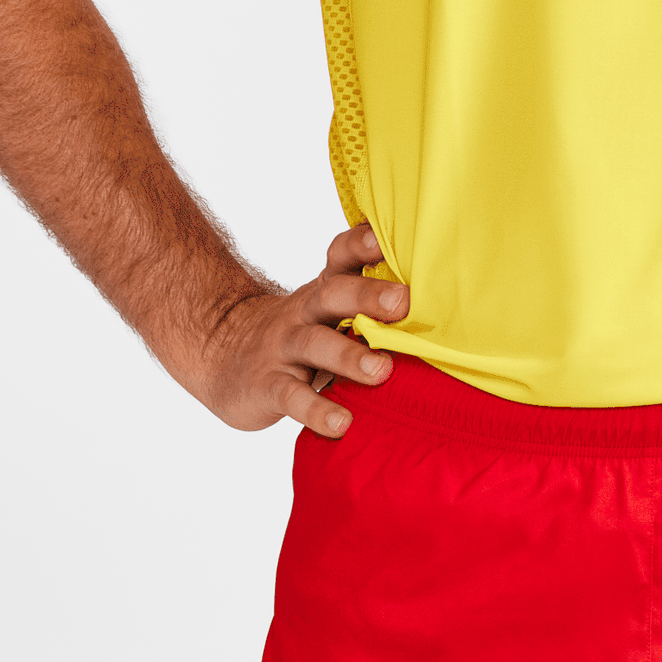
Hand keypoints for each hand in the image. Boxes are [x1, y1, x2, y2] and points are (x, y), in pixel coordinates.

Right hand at [189, 224, 405, 438]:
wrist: (219, 351)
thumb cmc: (299, 331)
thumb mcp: (327, 308)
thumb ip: (369, 301)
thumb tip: (442, 297)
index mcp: (324, 289)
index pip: (341, 256)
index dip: (361, 245)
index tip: (388, 239)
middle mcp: (304, 312)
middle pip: (333, 295)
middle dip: (367, 296)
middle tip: (402, 302)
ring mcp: (283, 348)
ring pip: (315, 345)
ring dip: (350, 357)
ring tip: (382, 371)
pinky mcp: (268, 386)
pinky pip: (293, 397)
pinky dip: (318, 410)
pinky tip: (342, 422)